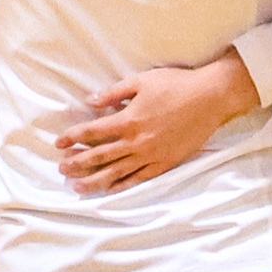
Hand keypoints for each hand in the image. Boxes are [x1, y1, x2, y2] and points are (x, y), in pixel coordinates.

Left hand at [55, 53, 260, 190]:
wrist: (211, 98)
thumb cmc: (177, 85)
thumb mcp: (142, 81)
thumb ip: (114, 93)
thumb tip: (90, 102)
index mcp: (129, 119)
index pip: (92, 132)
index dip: (73, 137)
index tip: (59, 143)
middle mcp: (136, 141)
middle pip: (100, 156)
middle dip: (78, 163)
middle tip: (62, 169)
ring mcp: (151, 155)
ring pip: (116, 172)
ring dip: (94, 180)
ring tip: (77, 187)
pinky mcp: (165, 163)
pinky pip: (140, 178)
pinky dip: (123, 186)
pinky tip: (110, 191)